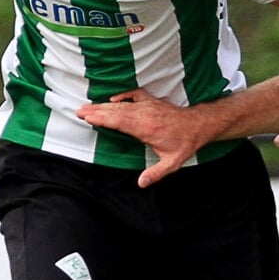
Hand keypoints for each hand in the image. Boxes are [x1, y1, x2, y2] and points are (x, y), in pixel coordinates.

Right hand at [76, 90, 210, 187]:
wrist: (199, 125)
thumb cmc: (185, 143)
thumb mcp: (172, 162)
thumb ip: (156, 173)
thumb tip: (141, 184)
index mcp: (146, 128)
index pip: (119, 122)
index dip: (102, 119)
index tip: (88, 117)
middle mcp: (145, 115)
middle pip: (116, 111)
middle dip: (96, 110)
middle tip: (79, 110)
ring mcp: (148, 106)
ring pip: (122, 104)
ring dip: (104, 104)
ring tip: (88, 106)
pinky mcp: (153, 102)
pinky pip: (134, 95)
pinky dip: (123, 95)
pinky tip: (113, 98)